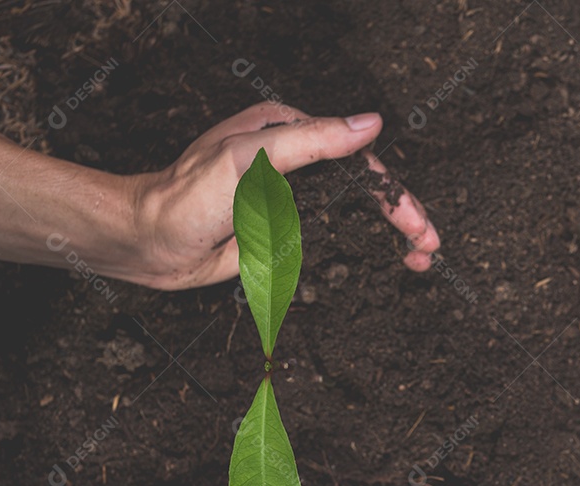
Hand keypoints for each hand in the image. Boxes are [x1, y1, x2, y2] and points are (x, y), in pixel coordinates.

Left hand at [131, 102, 440, 288]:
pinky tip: (380, 266)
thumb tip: (369, 124)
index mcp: (290, 132)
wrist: (151, 243)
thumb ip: (314, 140)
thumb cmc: (188, 195)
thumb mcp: (256, 157)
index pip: (358, 160)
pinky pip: (327, 241)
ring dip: (386, 239)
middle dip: (402, 219)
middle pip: (362, 190)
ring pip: (351, 217)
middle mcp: (294, 164)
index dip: (394, 194)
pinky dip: (358, 253)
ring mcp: (290, 200)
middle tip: (428, 246)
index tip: (417, 224)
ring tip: (417, 261)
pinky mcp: (281, 233)